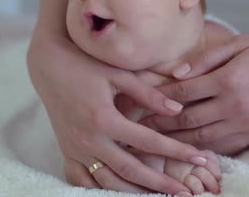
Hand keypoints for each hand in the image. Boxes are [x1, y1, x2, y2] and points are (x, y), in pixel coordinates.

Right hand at [27, 35, 208, 194]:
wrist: (49, 66)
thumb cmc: (87, 65)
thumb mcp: (120, 74)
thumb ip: (149, 93)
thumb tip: (178, 111)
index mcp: (104, 119)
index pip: (148, 141)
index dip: (176, 151)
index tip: (199, 158)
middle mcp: (89, 139)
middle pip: (130, 170)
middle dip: (160, 184)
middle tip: (186, 193)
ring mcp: (76, 149)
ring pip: (107, 182)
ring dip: (134, 192)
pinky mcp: (67, 152)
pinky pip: (83, 180)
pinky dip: (100, 190)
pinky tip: (119, 194)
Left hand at [141, 33, 248, 153]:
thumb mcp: (241, 43)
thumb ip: (206, 58)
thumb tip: (175, 73)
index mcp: (229, 79)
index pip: (183, 93)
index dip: (158, 97)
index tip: (138, 100)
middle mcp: (235, 105)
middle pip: (187, 119)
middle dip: (160, 123)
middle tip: (136, 126)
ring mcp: (246, 121)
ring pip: (202, 137)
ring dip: (176, 140)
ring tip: (154, 139)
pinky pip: (223, 144)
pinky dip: (202, 147)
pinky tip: (188, 146)